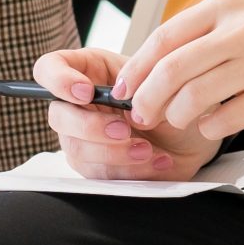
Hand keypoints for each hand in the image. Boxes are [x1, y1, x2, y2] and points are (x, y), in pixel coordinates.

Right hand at [32, 47, 218, 181]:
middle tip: (124, 130)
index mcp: (88, 70)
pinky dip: (129, 171)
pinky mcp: (98, 166)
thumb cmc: (175, 97)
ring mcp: (84, 138)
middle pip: (57, 116)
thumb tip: (119, 94)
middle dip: (90, 127)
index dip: (58, 81)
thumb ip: (139, 82)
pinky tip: (157, 161)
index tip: (86, 93)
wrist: (194, 132)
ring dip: (113, 153)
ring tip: (148, 149)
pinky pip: (100, 175)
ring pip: (76, 150)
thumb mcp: (161, 78)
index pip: (49, 69)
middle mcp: (79, 105)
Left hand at [113, 0, 243, 145]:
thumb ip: (213, 27)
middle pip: (172, 69)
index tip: (123, 86)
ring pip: (196, 96)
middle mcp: (240, 29)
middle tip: (140, 114)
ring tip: (178, 120)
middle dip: (148, 98)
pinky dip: (212, 126)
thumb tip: (165, 55)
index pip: (166, 36)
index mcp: (228, 4)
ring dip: (178, 115)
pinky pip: (229, 117)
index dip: (138, 65)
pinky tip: (211, 125)